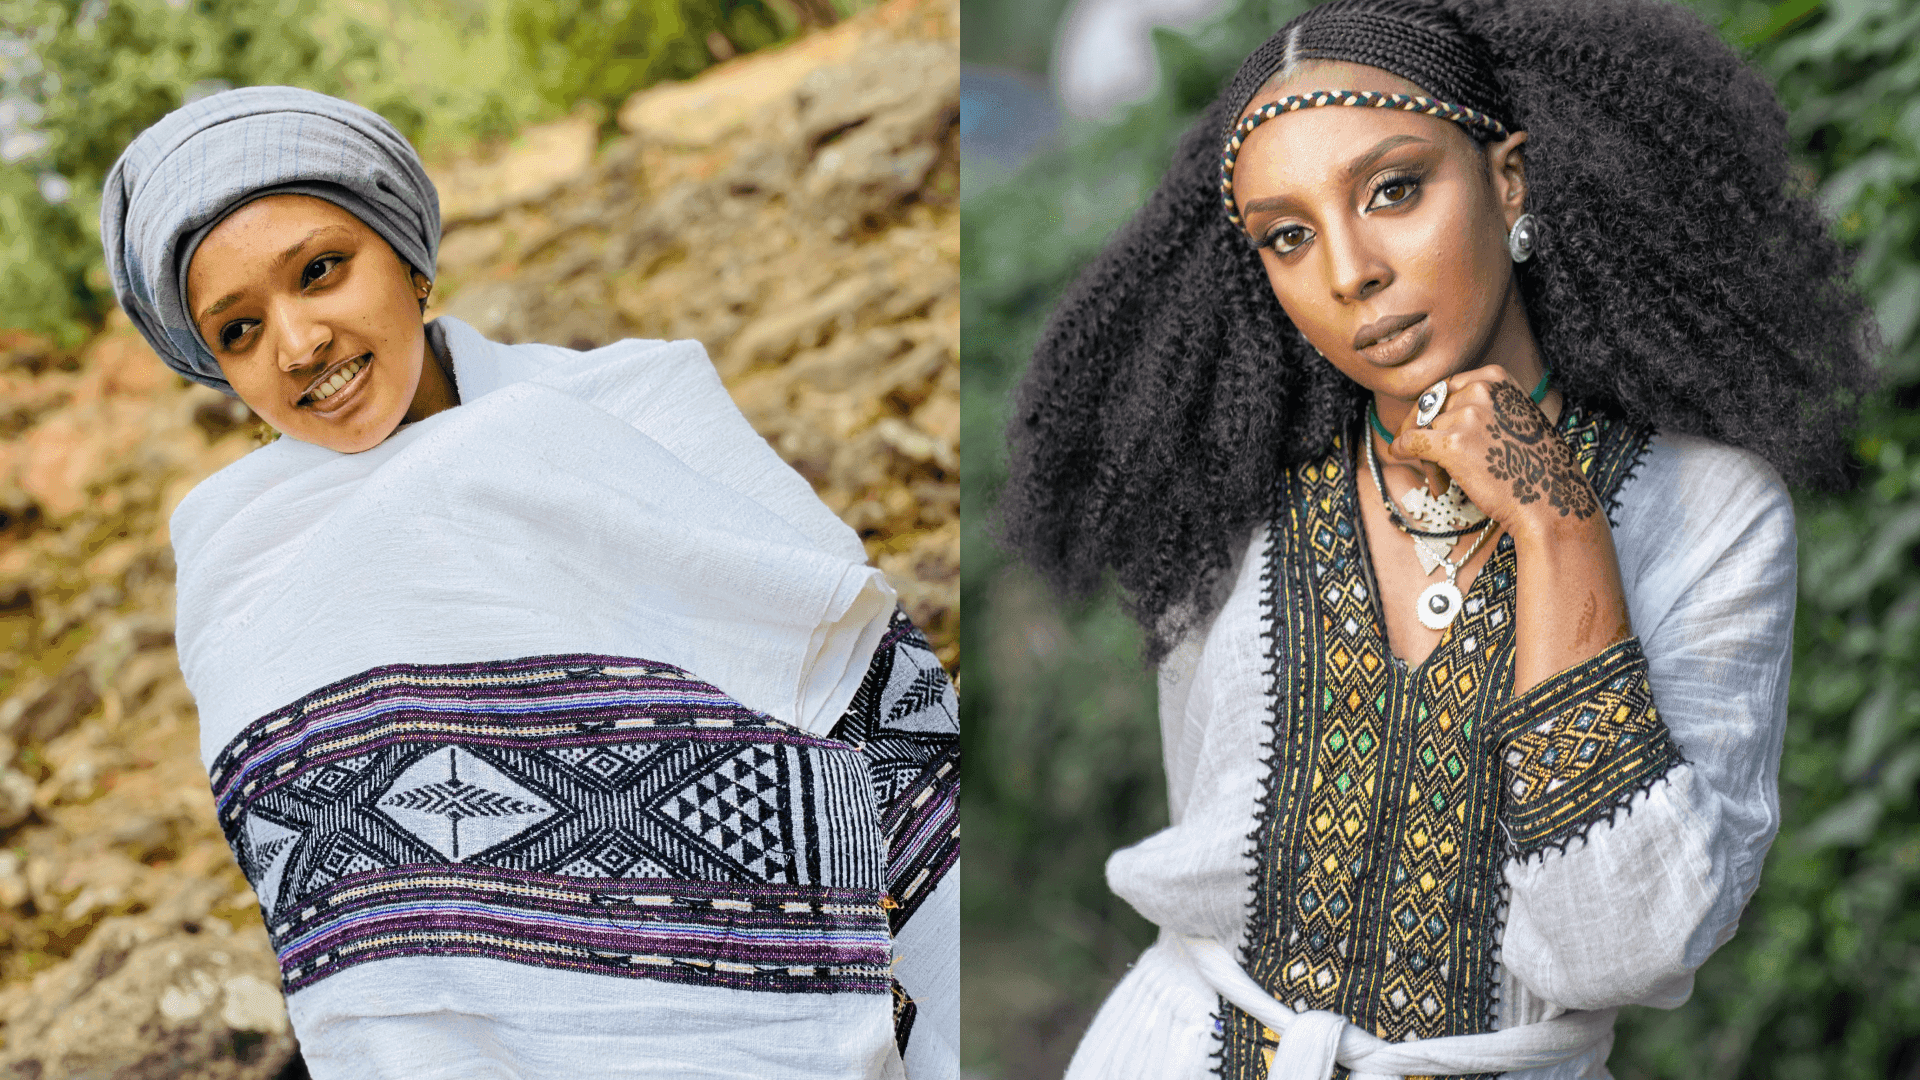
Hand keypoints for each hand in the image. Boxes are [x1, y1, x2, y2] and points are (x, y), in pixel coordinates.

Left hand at [1384, 366, 1600, 537]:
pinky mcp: (1452, 443)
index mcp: (1495, 378)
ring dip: (1427, 456)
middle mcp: (1481, 390)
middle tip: (1430, 461)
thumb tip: (1432, 413)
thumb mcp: (1512, 416)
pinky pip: (1410, 442)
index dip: (1431, 411)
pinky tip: (1396, 455)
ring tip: (1443, 481)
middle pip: (1431, 409)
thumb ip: (1479, 407)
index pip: (1444, 388)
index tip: (1424, 426)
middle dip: (1427, 434)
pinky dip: (1400, 449)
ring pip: (1423, 430)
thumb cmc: (1534, 464)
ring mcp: (1467, 415)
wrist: (1551, 498)